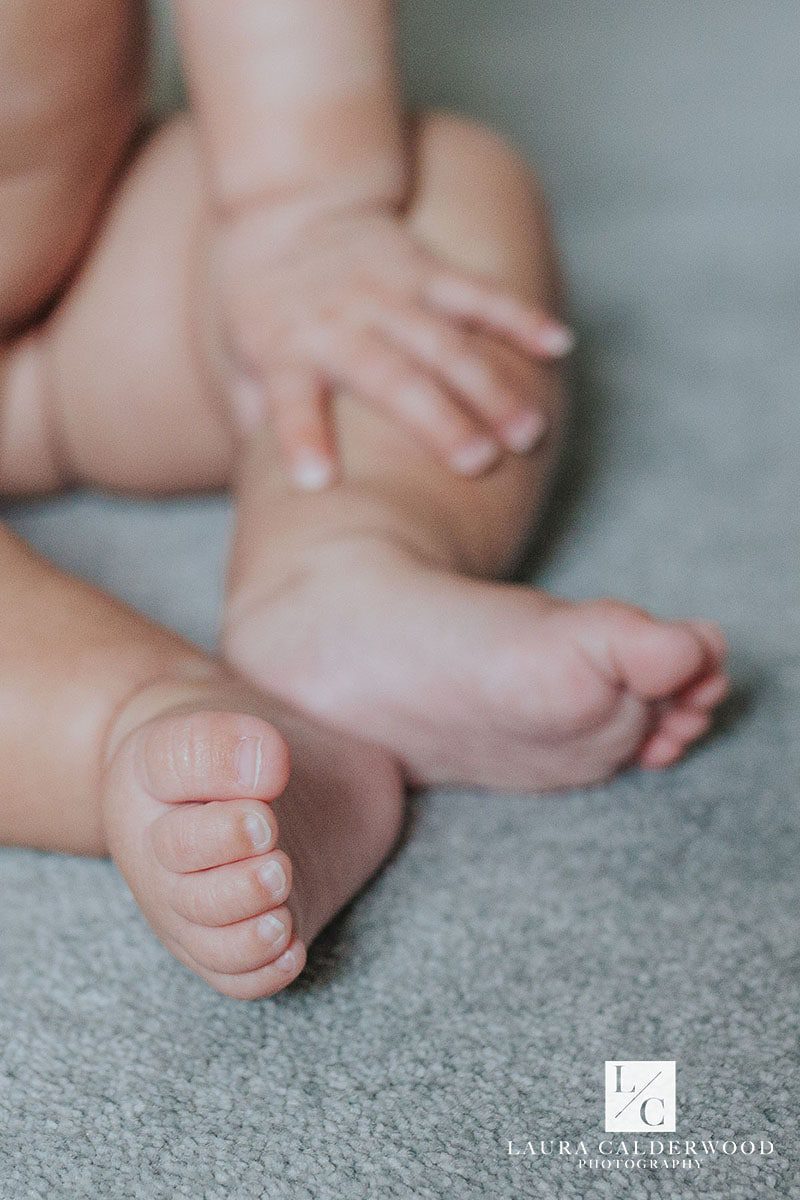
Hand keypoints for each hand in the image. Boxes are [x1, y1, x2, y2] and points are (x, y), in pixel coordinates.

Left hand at [213, 205, 573, 486]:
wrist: (288, 201)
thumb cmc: (261, 299)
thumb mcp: (237, 355)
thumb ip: (254, 416)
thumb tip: (265, 490)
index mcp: (285, 349)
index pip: (288, 400)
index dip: (303, 436)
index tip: (317, 481)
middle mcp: (339, 322)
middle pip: (391, 375)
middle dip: (437, 420)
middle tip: (479, 464)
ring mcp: (387, 292)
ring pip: (446, 342)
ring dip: (490, 387)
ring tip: (529, 432)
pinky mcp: (424, 268)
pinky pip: (478, 293)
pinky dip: (519, 317)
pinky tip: (560, 345)